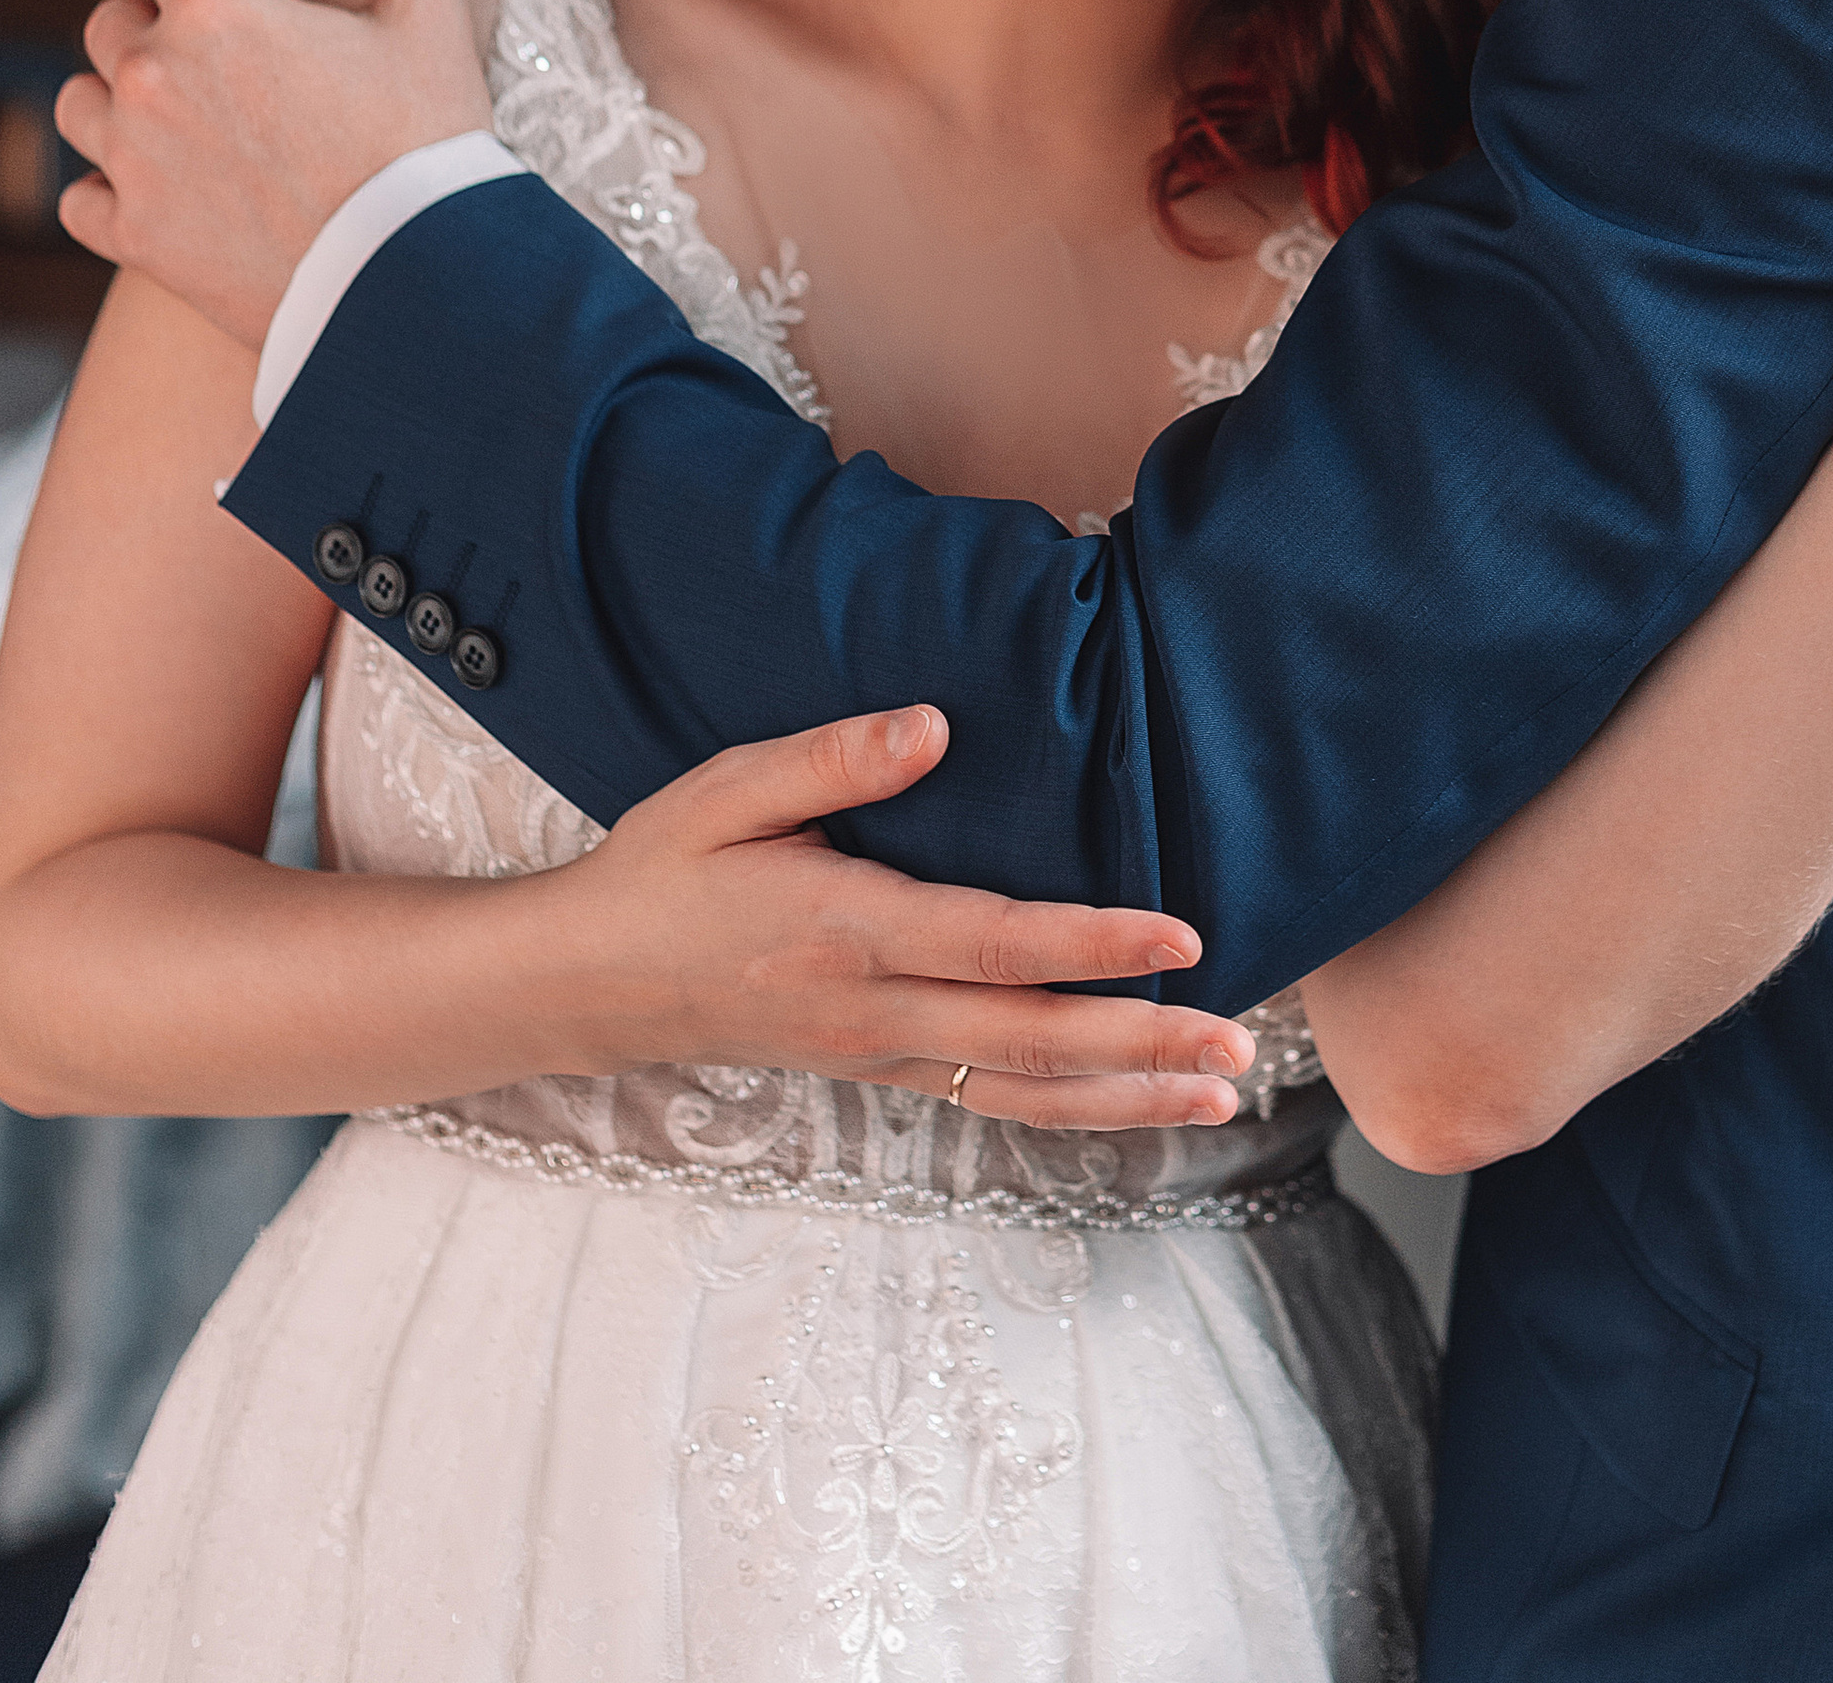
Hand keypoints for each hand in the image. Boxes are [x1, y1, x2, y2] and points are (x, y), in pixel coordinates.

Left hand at [55, 0, 491, 348]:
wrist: (408, 282)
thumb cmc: (427, 143)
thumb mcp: (434, 20)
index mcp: (218, 7)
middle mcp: (154, 74)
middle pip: (113, 23)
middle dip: (157, 27)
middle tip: (221, 60)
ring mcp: (133, 160)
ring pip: (80, 103)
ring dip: (118, 101)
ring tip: (180, 120)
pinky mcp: (133, 236)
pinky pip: (81, 199)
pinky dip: (111, 192)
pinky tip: (164, 194)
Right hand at [538, 703, 1256, 1129]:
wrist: (592, 981)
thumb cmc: (666, 870)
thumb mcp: (726, 791)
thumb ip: (831, 758)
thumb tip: (931, 725)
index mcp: (847, 929)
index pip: (995, 943)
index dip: (1093, 944)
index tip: (1181, 935)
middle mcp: (875, 1008)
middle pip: (1031, 1037)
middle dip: (1144, 1046)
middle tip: (1239, 1049)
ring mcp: (880, 1052)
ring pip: (1023, 1087)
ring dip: (1129, 1096)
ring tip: (1220, 1094)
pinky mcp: (881, 1069)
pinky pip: (992, 1097)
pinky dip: (1072, 1108)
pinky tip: (1137, 1105)